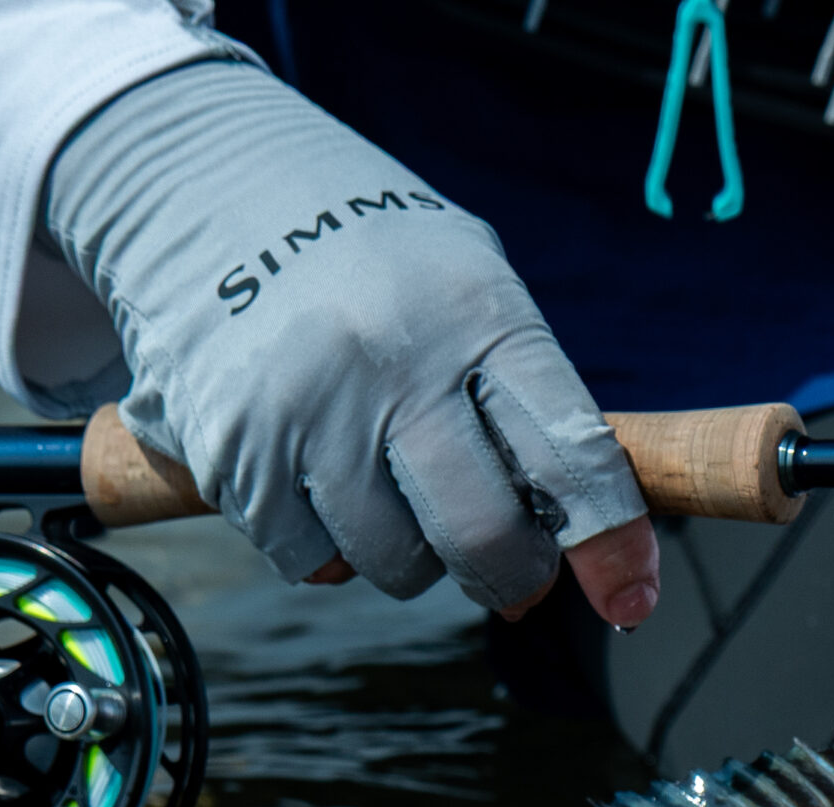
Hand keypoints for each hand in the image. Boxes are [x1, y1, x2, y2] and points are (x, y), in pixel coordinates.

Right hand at [44, 60, 657, 625]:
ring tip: (392, 489)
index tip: (630, 598)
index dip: (610, 540)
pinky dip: (324, 545)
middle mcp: (397, 362)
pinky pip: (310, 559)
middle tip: (512, 576)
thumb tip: (565, 557)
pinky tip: (317, 479)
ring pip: (397, 563)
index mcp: (479, 314)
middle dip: (510, 576)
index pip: (572, 452)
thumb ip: (524, 406)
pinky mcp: (236, 451)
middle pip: (484, 535)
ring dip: (410, 557)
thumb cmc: (370, 259)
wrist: (204, 181)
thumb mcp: (468, 285)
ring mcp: (311, 411)